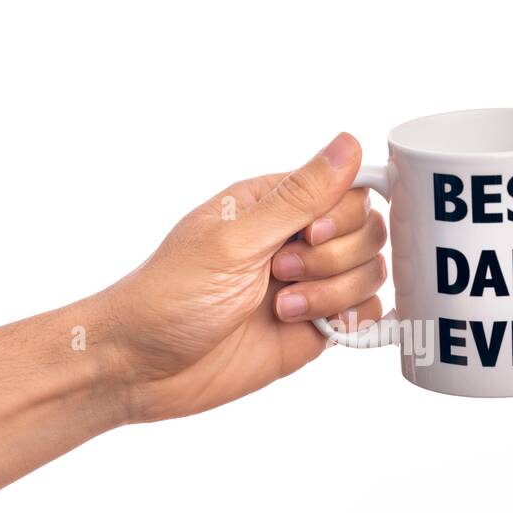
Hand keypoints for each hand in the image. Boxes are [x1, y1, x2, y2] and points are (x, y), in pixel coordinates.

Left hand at [98, 132, 387, 420]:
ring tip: (282, 307)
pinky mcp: (313, 326)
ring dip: (333, 293)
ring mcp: (308, 284)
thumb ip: (298, 197)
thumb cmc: (170, 297)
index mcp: (274, 205)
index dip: (342, 216)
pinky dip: (349, 320)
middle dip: (333, 259)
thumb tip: (347, 144)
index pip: (347, 190)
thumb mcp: (235, 240)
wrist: (143, 368)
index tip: (310, 236)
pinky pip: (364, 314)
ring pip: (369, 273)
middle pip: (367, 232)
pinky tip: (310, 325)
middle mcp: (296, 241)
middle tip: (279, 274)